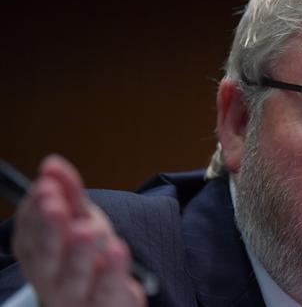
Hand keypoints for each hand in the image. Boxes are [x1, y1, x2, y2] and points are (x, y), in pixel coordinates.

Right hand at [12, 155, 146, 306]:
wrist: (106, 300)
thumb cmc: (86, 255)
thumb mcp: (78, 218)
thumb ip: (68, 192)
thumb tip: (51, 163)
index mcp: (35, 253)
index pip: (30, 232)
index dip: (36, 210)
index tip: (45, 186)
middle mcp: (49, 277)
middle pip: (46, 255)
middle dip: (50, 228)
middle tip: (56, 205)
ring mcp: (75, 294)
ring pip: (74, 275)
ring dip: (79, 251)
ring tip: (86, 229)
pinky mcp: (106, 303)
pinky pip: (108, 288)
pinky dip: (112, 269)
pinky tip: (117, 250)